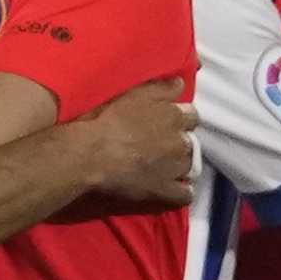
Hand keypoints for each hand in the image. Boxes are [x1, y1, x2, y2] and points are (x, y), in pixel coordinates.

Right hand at [56, 78, 200, 211]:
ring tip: (161, 168)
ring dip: (179, 166)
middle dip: (180, 143)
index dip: (180, 119)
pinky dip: (180, 193)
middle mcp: (179, 142)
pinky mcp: (165, 193)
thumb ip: (160, 88)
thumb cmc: (103, 120)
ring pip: (190, 166)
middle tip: (160, 146)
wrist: (89, 155)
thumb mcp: (132, 93)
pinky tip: (169, 191)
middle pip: (190, 142)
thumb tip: (181, 83)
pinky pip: (185, 195)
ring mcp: (175, 169)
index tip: (168, 121)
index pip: (191, 115)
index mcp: (172, 116)